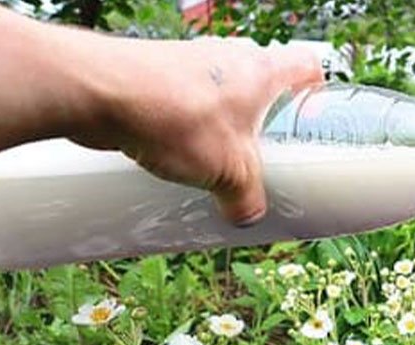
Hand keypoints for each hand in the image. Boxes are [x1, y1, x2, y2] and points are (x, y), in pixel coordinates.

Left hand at [73, 37, 323, 224]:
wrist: (98, 93)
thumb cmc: (176, 117)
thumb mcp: (229, 173)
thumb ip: (247, 198)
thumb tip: (248, 215)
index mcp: (261, 71)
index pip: (306, 65)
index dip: (316, 91)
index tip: (313, 118)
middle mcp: (228, 59)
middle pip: (261, 84)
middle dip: (263, 121)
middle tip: (263, 156)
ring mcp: (190, 64)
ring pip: (220, 96)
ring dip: (220, 127)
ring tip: (215, 164)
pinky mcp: (156, 76)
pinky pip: (183, 103)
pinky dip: (184, 128)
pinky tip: (174, 157)